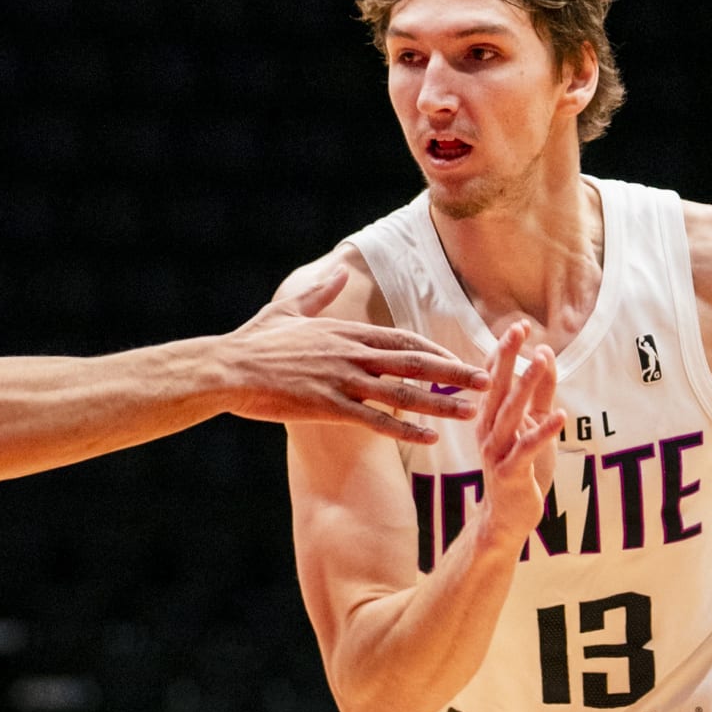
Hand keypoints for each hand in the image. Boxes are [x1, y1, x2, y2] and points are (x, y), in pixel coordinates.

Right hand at [222, 266, 489, 441]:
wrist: (224, 367)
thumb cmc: (253, 342)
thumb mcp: (289, 309)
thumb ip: (319, 294)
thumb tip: (335, 273)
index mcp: (346, 332)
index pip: (403, 341)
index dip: (437, 352)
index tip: (462, 362)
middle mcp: (351, 352)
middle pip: (414, 363)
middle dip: (454, 373)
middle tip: (487, 381)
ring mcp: (341, 378)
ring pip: (403, 392)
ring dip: (441, 402)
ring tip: (472, 412)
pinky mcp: (327, 404)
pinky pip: (374, 418)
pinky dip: (404, 428)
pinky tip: (430, 437)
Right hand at [475, 324, 564, 549]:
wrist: (508, 516)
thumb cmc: (522, 468)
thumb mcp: (534, 425)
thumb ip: (540, 394)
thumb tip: (544, 355)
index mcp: (489, 418)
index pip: (493, 378)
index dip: (505, 351)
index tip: (519, 325)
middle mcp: (487, 431)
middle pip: (497, 388)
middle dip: (508, 357)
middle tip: (519, 329)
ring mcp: (496, 452)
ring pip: (510, 414)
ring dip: (526, 386)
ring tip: (540, 361)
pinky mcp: (510, 474)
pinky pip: (527, 449)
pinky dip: (543, 432)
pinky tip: (560, 415)